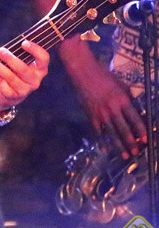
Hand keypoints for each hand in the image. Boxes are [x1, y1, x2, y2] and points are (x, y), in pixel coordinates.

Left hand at [0, 40, 49, 110]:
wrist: (6, 95)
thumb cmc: (13, 73)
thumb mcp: (17, 63)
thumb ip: (18, 55)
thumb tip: (7, 46)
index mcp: (39, 69)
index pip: (44, 58)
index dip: (35, 50)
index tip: (23, 43)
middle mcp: (35, 80)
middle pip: (23, 69)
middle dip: (10, 59)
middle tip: (0, 51)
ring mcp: (26, 90)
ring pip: (12, 78)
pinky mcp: (15, 97)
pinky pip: (5, 88)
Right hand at [59, 39, 146, 157]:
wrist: (83, 72)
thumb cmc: (104, 76)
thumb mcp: (121, 84)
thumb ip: (128, 97)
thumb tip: (135, 109)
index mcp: (122, 99)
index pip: (134, 118)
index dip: (141, 130)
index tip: (145, 139)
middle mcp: (112, 108)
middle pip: (123, 128)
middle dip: (131, 142)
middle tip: (137, 152)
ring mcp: (100, 113)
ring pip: (111, 133)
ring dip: (119, 145)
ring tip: (125, 155)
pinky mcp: (90, 114)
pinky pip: (97, 130)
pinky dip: (101, 141)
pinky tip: (106, 149)